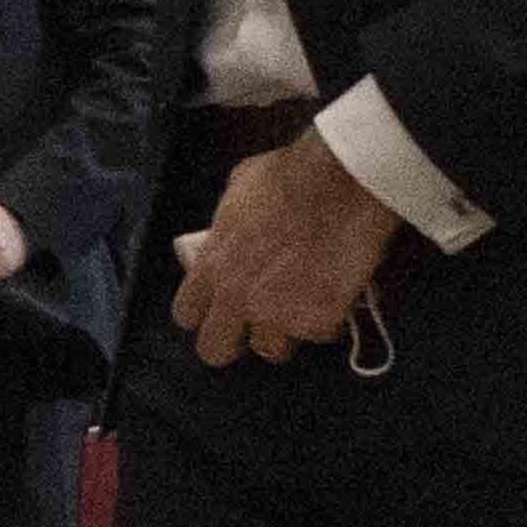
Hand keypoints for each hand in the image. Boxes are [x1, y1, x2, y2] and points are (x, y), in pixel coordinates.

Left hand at [173, 136, 402, 371]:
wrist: (340, 184)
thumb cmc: (287, 176)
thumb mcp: (237, 192)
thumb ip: (228, 226)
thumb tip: (229, 231)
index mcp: (211, 267)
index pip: (186, 313)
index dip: (202, 314)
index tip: (218, 308)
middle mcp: (236, 299)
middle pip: (214, 350)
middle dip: (231, 342)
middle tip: (253, 326)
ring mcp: (278, 315)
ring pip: (272, 349)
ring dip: (285, 332)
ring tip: (304, 308)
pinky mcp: (318, 321)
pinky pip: (321, 333)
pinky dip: (330, 320)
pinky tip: (338, 296)